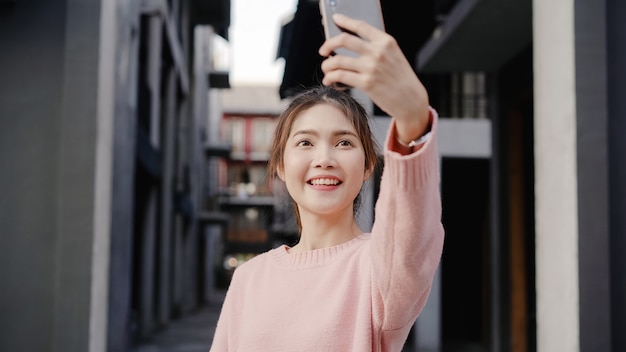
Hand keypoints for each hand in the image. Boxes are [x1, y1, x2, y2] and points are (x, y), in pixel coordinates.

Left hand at [318, 14, 429, 142]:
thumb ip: (376, 48)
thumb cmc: (401, 80)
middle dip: (328, 44)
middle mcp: (378, 52)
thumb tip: (352, 45)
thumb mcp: (394, 57)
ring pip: (338, 60)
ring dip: (327, 65)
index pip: (361, 26)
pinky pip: (340, 76)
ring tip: (326, 69)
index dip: (345, 20)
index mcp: (386, 42)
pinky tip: (329, 80)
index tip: (335, 18)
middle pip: (344, 40)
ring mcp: (371, 67)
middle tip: (323, 50)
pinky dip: (330, 77)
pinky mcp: (366, 83)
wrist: (412, 100)